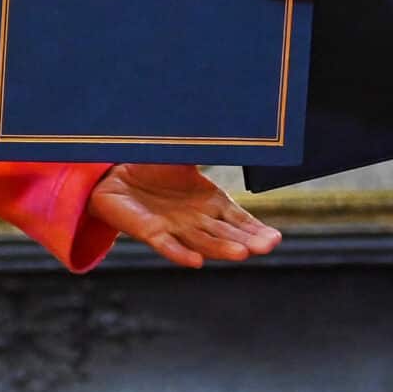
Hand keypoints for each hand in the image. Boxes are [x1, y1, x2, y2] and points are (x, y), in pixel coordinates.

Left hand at [88, 164, 284, 268]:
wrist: (116, 175)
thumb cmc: (155, 166)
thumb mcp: (188, 153)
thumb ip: (211, 146)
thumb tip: (241, 129)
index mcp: (210, 204)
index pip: (239, 222)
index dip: (257, 230)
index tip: (276, 239)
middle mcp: (197, 221)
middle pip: (227, 235)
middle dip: (247, 242)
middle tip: (268, 247)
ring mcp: (175, 228)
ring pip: (202, 242)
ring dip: (221, 249)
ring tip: (242, 254)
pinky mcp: (150, 231)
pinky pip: (167, 245)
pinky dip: (181, 254)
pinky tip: (196, 262)